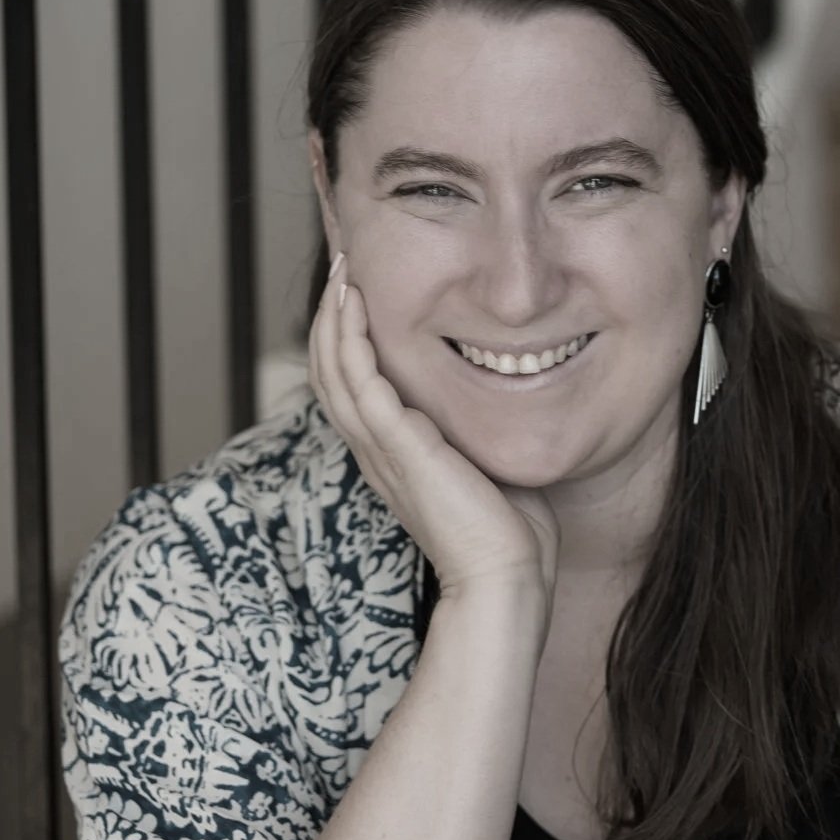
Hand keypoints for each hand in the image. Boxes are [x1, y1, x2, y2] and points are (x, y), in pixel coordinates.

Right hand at [307, 255, 559, 617]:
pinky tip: (356, 301)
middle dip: (331, 313)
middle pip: (328, 369)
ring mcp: (381, 448)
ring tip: (342, 269)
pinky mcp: (397, 446)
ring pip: (333, 368)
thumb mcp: (486, 463)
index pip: (350, 383)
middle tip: (343, 263)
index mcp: (391, 454)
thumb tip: (511, 389)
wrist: (508, 576)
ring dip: (333, 314)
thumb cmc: (510, 531)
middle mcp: (375, 449)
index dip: (346, 336)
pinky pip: (359, 380)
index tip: (361, 290)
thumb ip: (478, 428)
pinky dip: (350, 336)